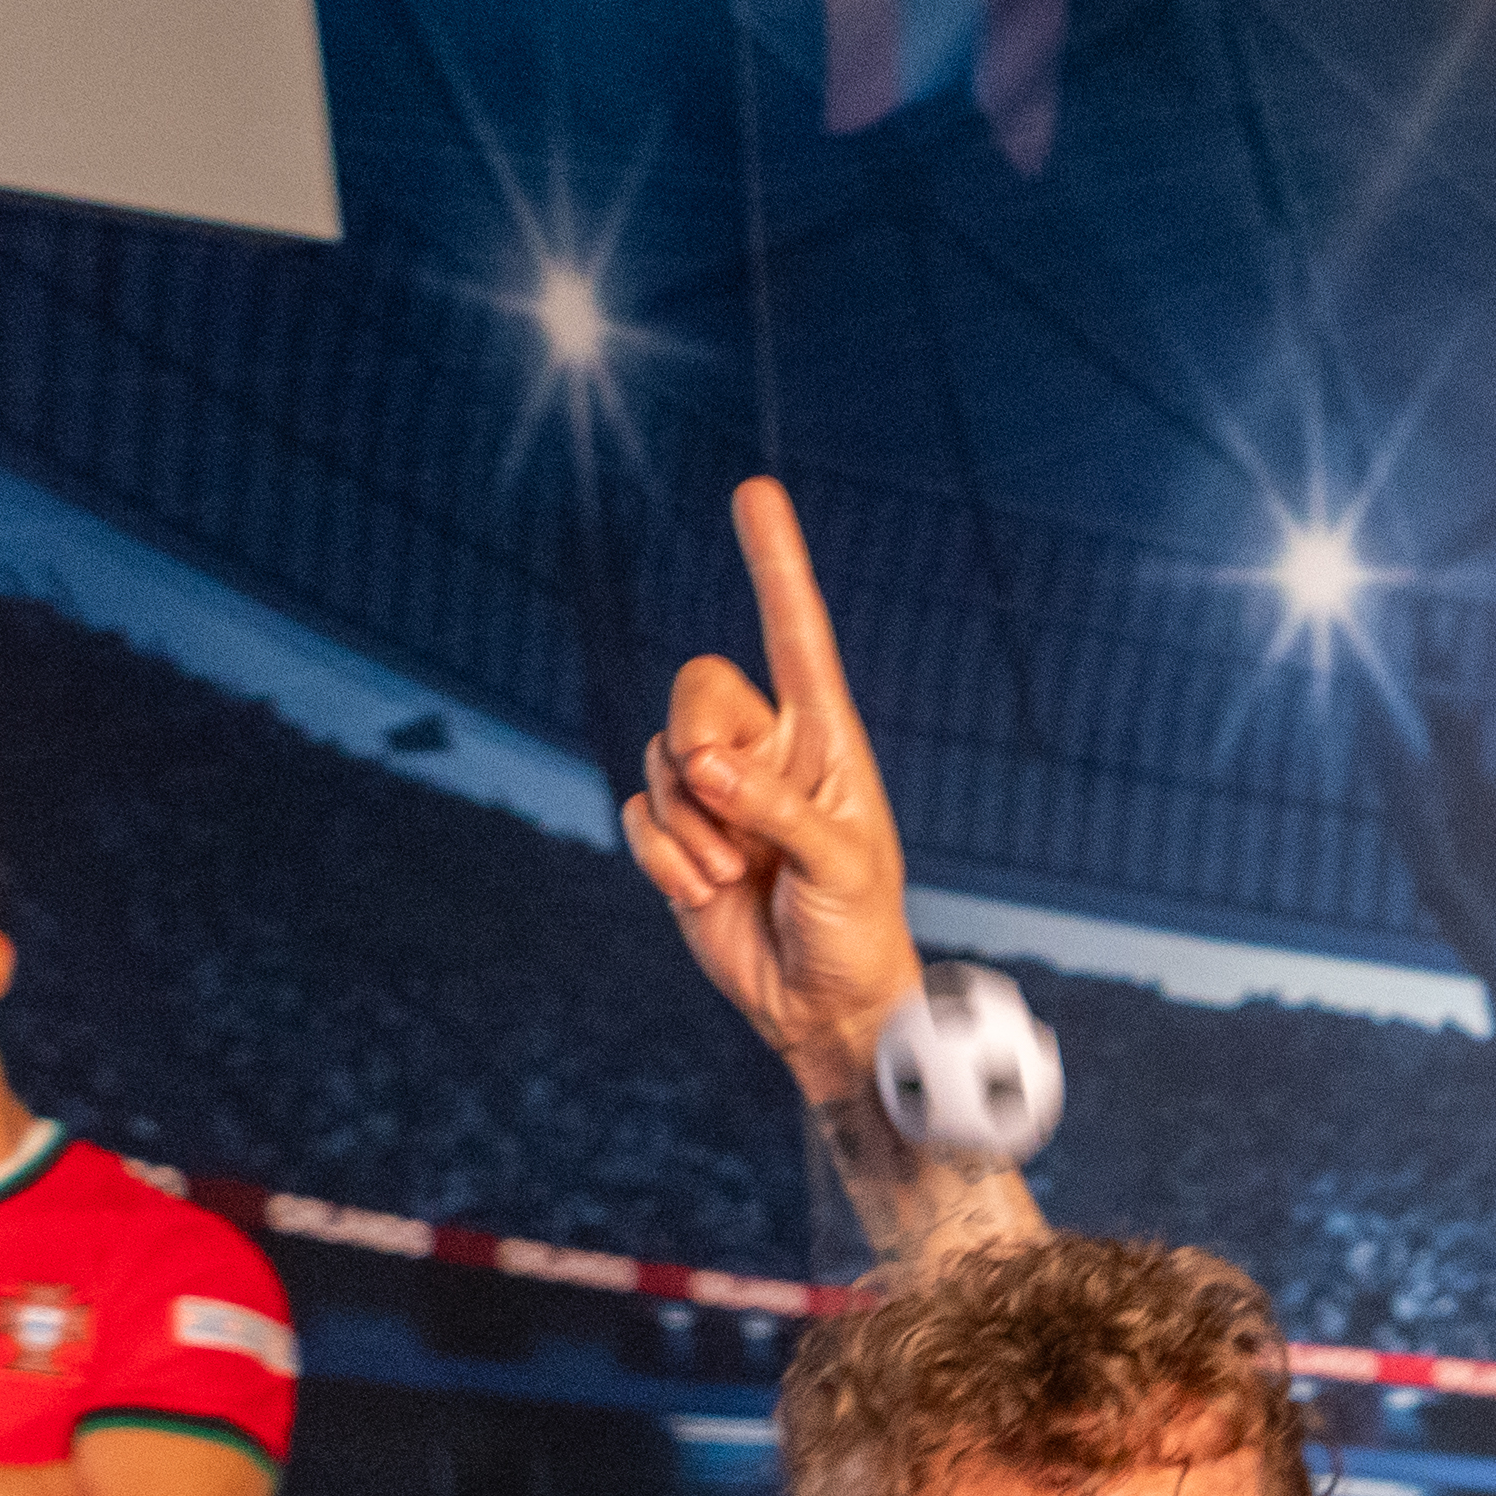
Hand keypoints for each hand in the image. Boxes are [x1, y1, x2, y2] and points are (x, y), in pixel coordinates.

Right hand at [626, 475, 919, 1095]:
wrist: (820, 1004)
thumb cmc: (856, 928)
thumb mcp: (840, 865)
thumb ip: (776, 809)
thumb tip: (704, 766)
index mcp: (824, 736)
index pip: (795, 634)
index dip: (775, 564)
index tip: (755, 491)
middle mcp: (765, 749)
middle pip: (697, 685)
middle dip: (702, 746)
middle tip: (736, 813)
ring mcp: (716, 790)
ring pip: (660, 755)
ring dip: (691, 825)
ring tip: (741, 875)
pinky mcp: (677, 834)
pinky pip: (639, 814)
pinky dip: (663, 856)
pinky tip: (705, 893)